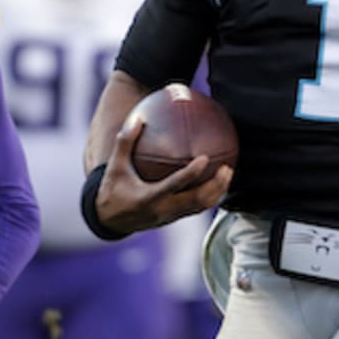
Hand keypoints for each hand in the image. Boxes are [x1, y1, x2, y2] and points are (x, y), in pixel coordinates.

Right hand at [96, 117, 232, 233]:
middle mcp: (163, 210)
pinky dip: (210, 196)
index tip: (205, 158)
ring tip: (228, 174)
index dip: (191, 174)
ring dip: (217, 192)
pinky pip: (196, 208)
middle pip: (196, 201)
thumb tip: (138, 118)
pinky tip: (217, 181)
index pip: (174, 185)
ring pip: (200, 207)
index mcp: (149, 198)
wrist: (109, 221)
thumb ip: (125, 142)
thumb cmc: (113, 189)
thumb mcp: (115, 166)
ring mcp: (170, 217)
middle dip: (215, 186)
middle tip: (228, 167)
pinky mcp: (174, 219)